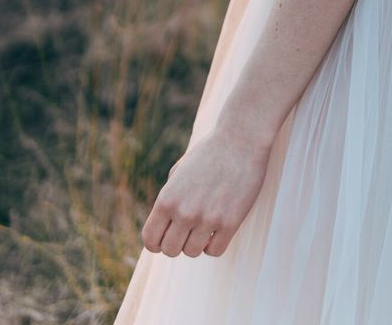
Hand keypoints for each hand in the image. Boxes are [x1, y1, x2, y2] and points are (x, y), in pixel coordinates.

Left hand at [140, 125, 273, 257]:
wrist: (241, 138)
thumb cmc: (210, 153)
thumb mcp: (180, 171)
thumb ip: (168, 198)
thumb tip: (162, 227)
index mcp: (167, 199)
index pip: (151, 240)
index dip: (157, 243)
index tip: (166, 237)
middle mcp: (184, 212)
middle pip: (170, 250)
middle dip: (178, 242)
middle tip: (188, 229)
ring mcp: (207, 219)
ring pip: (192, 252)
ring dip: (197, 242)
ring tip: (205, 225)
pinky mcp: (230, 223)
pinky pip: (214, 251)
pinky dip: (214, 244)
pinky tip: (218, 229)